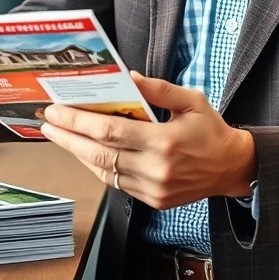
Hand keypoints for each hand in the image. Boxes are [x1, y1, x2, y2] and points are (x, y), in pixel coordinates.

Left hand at [39, 71, 256, 209]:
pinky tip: (86, 152)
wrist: (232, 168)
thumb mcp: (191, 100)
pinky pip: (116, 183)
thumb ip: (158, 89)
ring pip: (103, 171)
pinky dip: (98, 167)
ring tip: (60, 136)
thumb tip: (127, 78)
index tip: (56, 111)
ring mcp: (152, 189)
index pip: (109, 131)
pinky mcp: (153, 201)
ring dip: (78, 153)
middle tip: (46, 122)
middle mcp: (154, 169)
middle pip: (98, 154)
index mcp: (163, 141)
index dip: (78, 121)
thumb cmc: (211, 131)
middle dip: (67, 137)